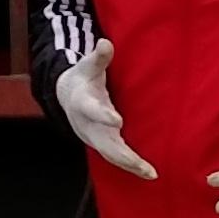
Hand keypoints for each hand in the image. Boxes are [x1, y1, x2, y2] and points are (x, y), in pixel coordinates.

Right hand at [57, 39, 156, 179]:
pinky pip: (115, 157)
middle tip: (140, 164)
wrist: (67, 97)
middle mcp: (87, 124)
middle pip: (103, 142)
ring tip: (151, 174)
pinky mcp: (101, 143)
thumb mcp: (87, 66)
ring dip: (130, 165)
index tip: (118, 120)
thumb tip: (105, 43)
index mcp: (83, 103)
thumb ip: (98, 57)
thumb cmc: (82, 79)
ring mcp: (94, 137)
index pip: (92, 110)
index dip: (103, 115)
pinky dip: (130, 166)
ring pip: (110, 155)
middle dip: (122, 154)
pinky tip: (148, 173)